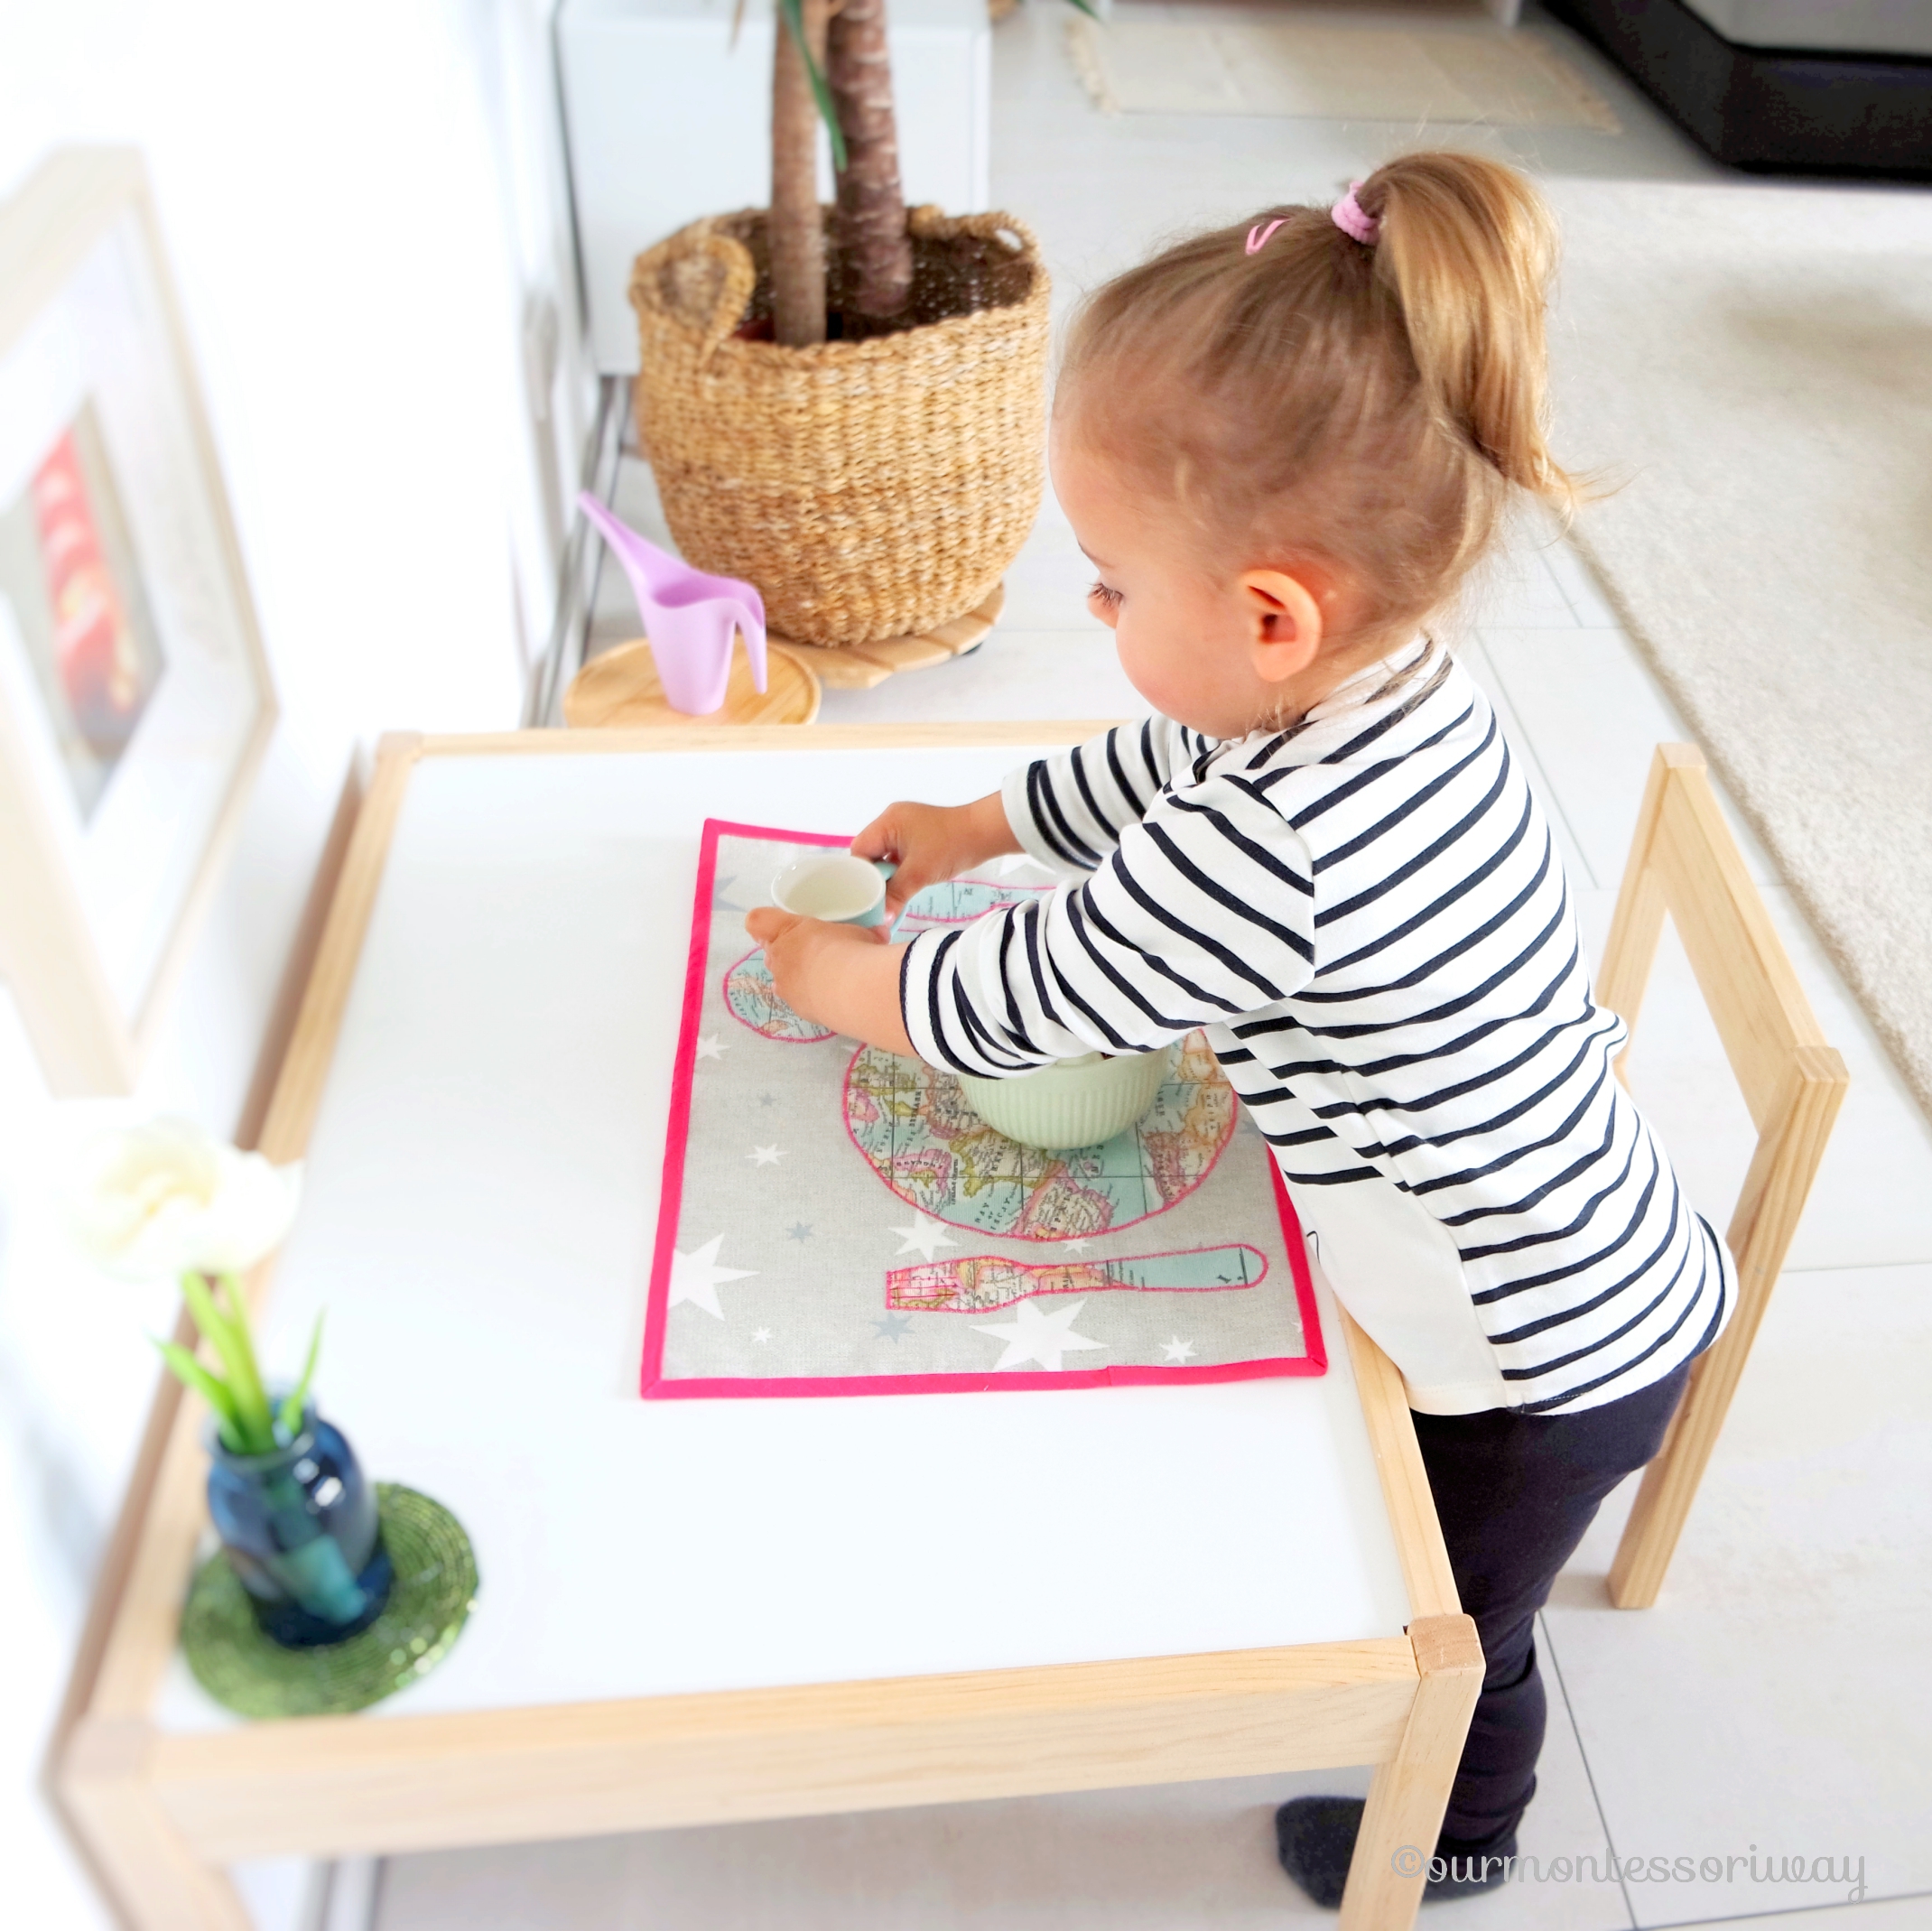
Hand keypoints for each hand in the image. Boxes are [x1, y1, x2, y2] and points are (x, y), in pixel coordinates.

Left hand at [743, 908, 914, 1055]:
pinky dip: (808, 999)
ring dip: (794, 977)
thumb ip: (866, 932)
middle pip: (769, 951)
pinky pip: (795, 1000)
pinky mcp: (797, 1009)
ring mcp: (785, 985)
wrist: (854, 991)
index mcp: (789, 930)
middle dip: (785, 952)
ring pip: (779, 979)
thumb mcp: (863, 933)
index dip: (767, 922)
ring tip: (821, 979)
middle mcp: (779, 957)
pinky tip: (828, 1000)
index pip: (757, 920)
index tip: (784, 925)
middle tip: (812, 952)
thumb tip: (880, 932)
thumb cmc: (854, 950)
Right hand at [849, 791, 1021, 916]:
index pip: (859, 850)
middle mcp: (891, 821)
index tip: (863, 896)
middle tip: (875, 900)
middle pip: (870, 853)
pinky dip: (898, 871)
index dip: (859, 874)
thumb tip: (881, 919)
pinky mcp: (916, 837)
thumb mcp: (920, 874)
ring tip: (888, 897)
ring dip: (887, 876)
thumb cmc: (952, 846)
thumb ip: (896, 894)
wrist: (986, 833)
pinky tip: (900, 889)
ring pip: (884, 856)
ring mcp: (904, 828)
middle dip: (873, 877)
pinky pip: (898, 856)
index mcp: (887, 822)